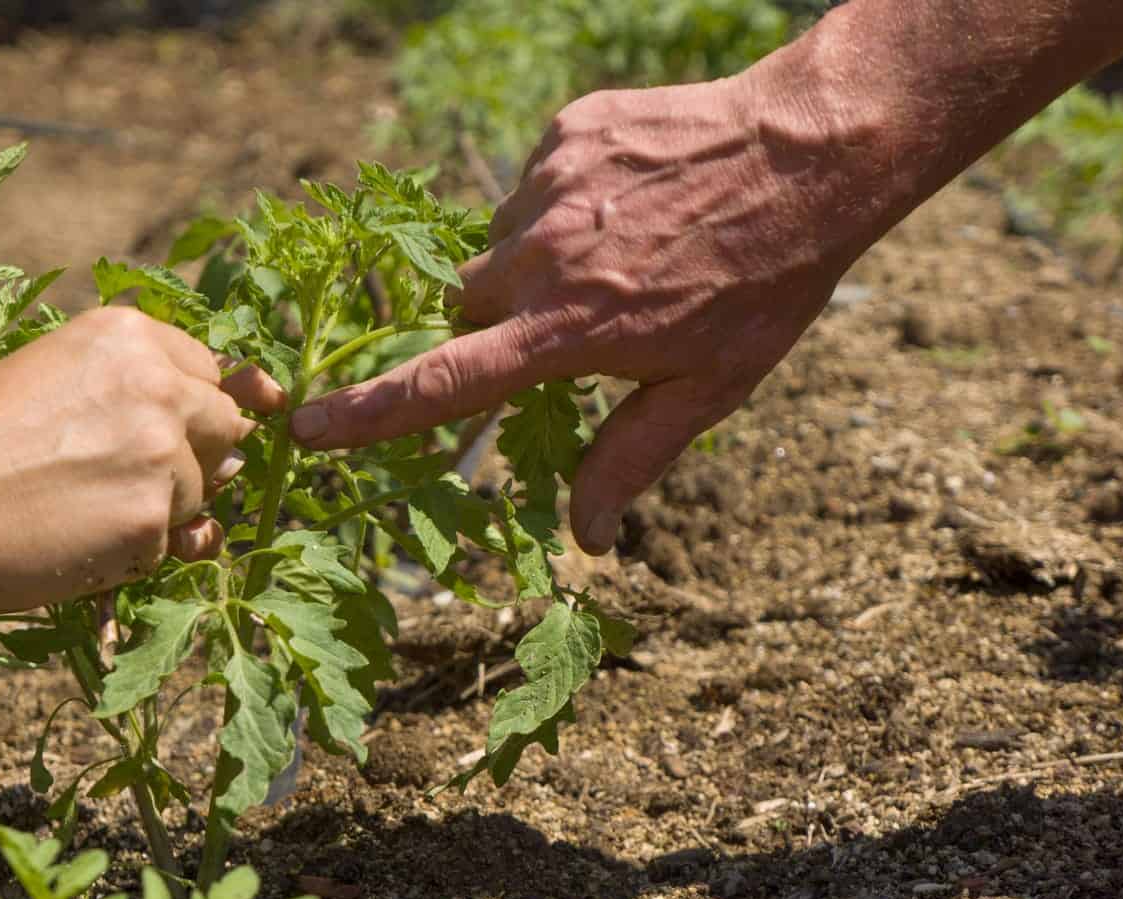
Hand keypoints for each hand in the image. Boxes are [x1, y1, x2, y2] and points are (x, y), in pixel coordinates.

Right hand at [0, 307, 284, 610]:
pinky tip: (79, 540)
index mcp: (129, 337)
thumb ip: (136, 384)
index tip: (152, 429)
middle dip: (192, 456)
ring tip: (82, 507)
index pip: (208, 371)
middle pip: (225, 427)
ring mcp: (161, 455)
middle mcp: (159, 386)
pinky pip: (171, 544)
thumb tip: (250, 411)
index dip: (186, 408)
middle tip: (120, 475)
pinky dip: (136, 552)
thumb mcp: (53, 373)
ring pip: (203, 492)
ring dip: (161, 508)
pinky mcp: (151, 521)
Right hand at [290, 74, 870, 553]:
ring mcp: (550, 187)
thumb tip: (586, 540)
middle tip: (579, 320)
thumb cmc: (764, 284)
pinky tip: (628, 203)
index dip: (369, 414)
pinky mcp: (566, 134)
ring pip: (500, 247)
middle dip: (501, 326)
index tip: (309, 426)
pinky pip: (532, 185)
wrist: (813, 151)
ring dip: (535, 262)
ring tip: (621, 251)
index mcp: (568, 331)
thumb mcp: (706, 387)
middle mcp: (543, 258)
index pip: (443, 385)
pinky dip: (561, 204)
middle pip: (468, 309)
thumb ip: (628, 459)